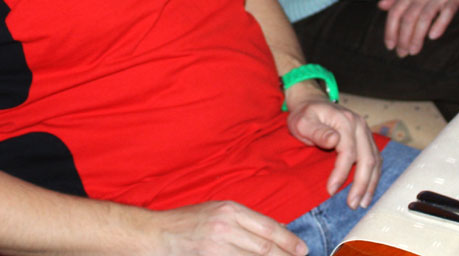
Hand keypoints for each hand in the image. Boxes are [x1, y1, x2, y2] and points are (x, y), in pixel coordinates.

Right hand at [151, 200, 308, 255]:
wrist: (157, 235)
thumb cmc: (187, 222)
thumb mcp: (216, 211)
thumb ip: (242, 220)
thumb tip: (273, 231)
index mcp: (229, 210)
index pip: (267, 227)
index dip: (288, 239)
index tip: (302, 249)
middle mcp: (226, 227)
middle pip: (264, 247)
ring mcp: (218, 247)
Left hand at [285, 86, 381, 209]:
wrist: (312, 103)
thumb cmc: (305, 115)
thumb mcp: (303, 121)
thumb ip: (317, 132)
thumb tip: (334, 140)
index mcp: (344, 120)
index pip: (348, 152)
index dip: (341, 173)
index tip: (331, 190)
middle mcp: (359, 125)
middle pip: (367, 159)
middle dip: (361, 184)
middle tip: (352, 205)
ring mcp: (365, 131)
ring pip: (375, 161)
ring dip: (370, 184)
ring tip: (362, 203)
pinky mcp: (366, 138)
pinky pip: (375, 159)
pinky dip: (373, 176)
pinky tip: (367, 191)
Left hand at [378, 0, 458, 56]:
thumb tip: (380, 6)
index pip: (395, 13)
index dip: (390, 30)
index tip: (389, 46)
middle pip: (408, 18)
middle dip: (403, 38)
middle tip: (401, 54)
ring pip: (424, 18)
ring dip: (418, 36)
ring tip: (413, 51)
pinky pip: (446, 12)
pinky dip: (440, 24)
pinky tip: (433, 37)